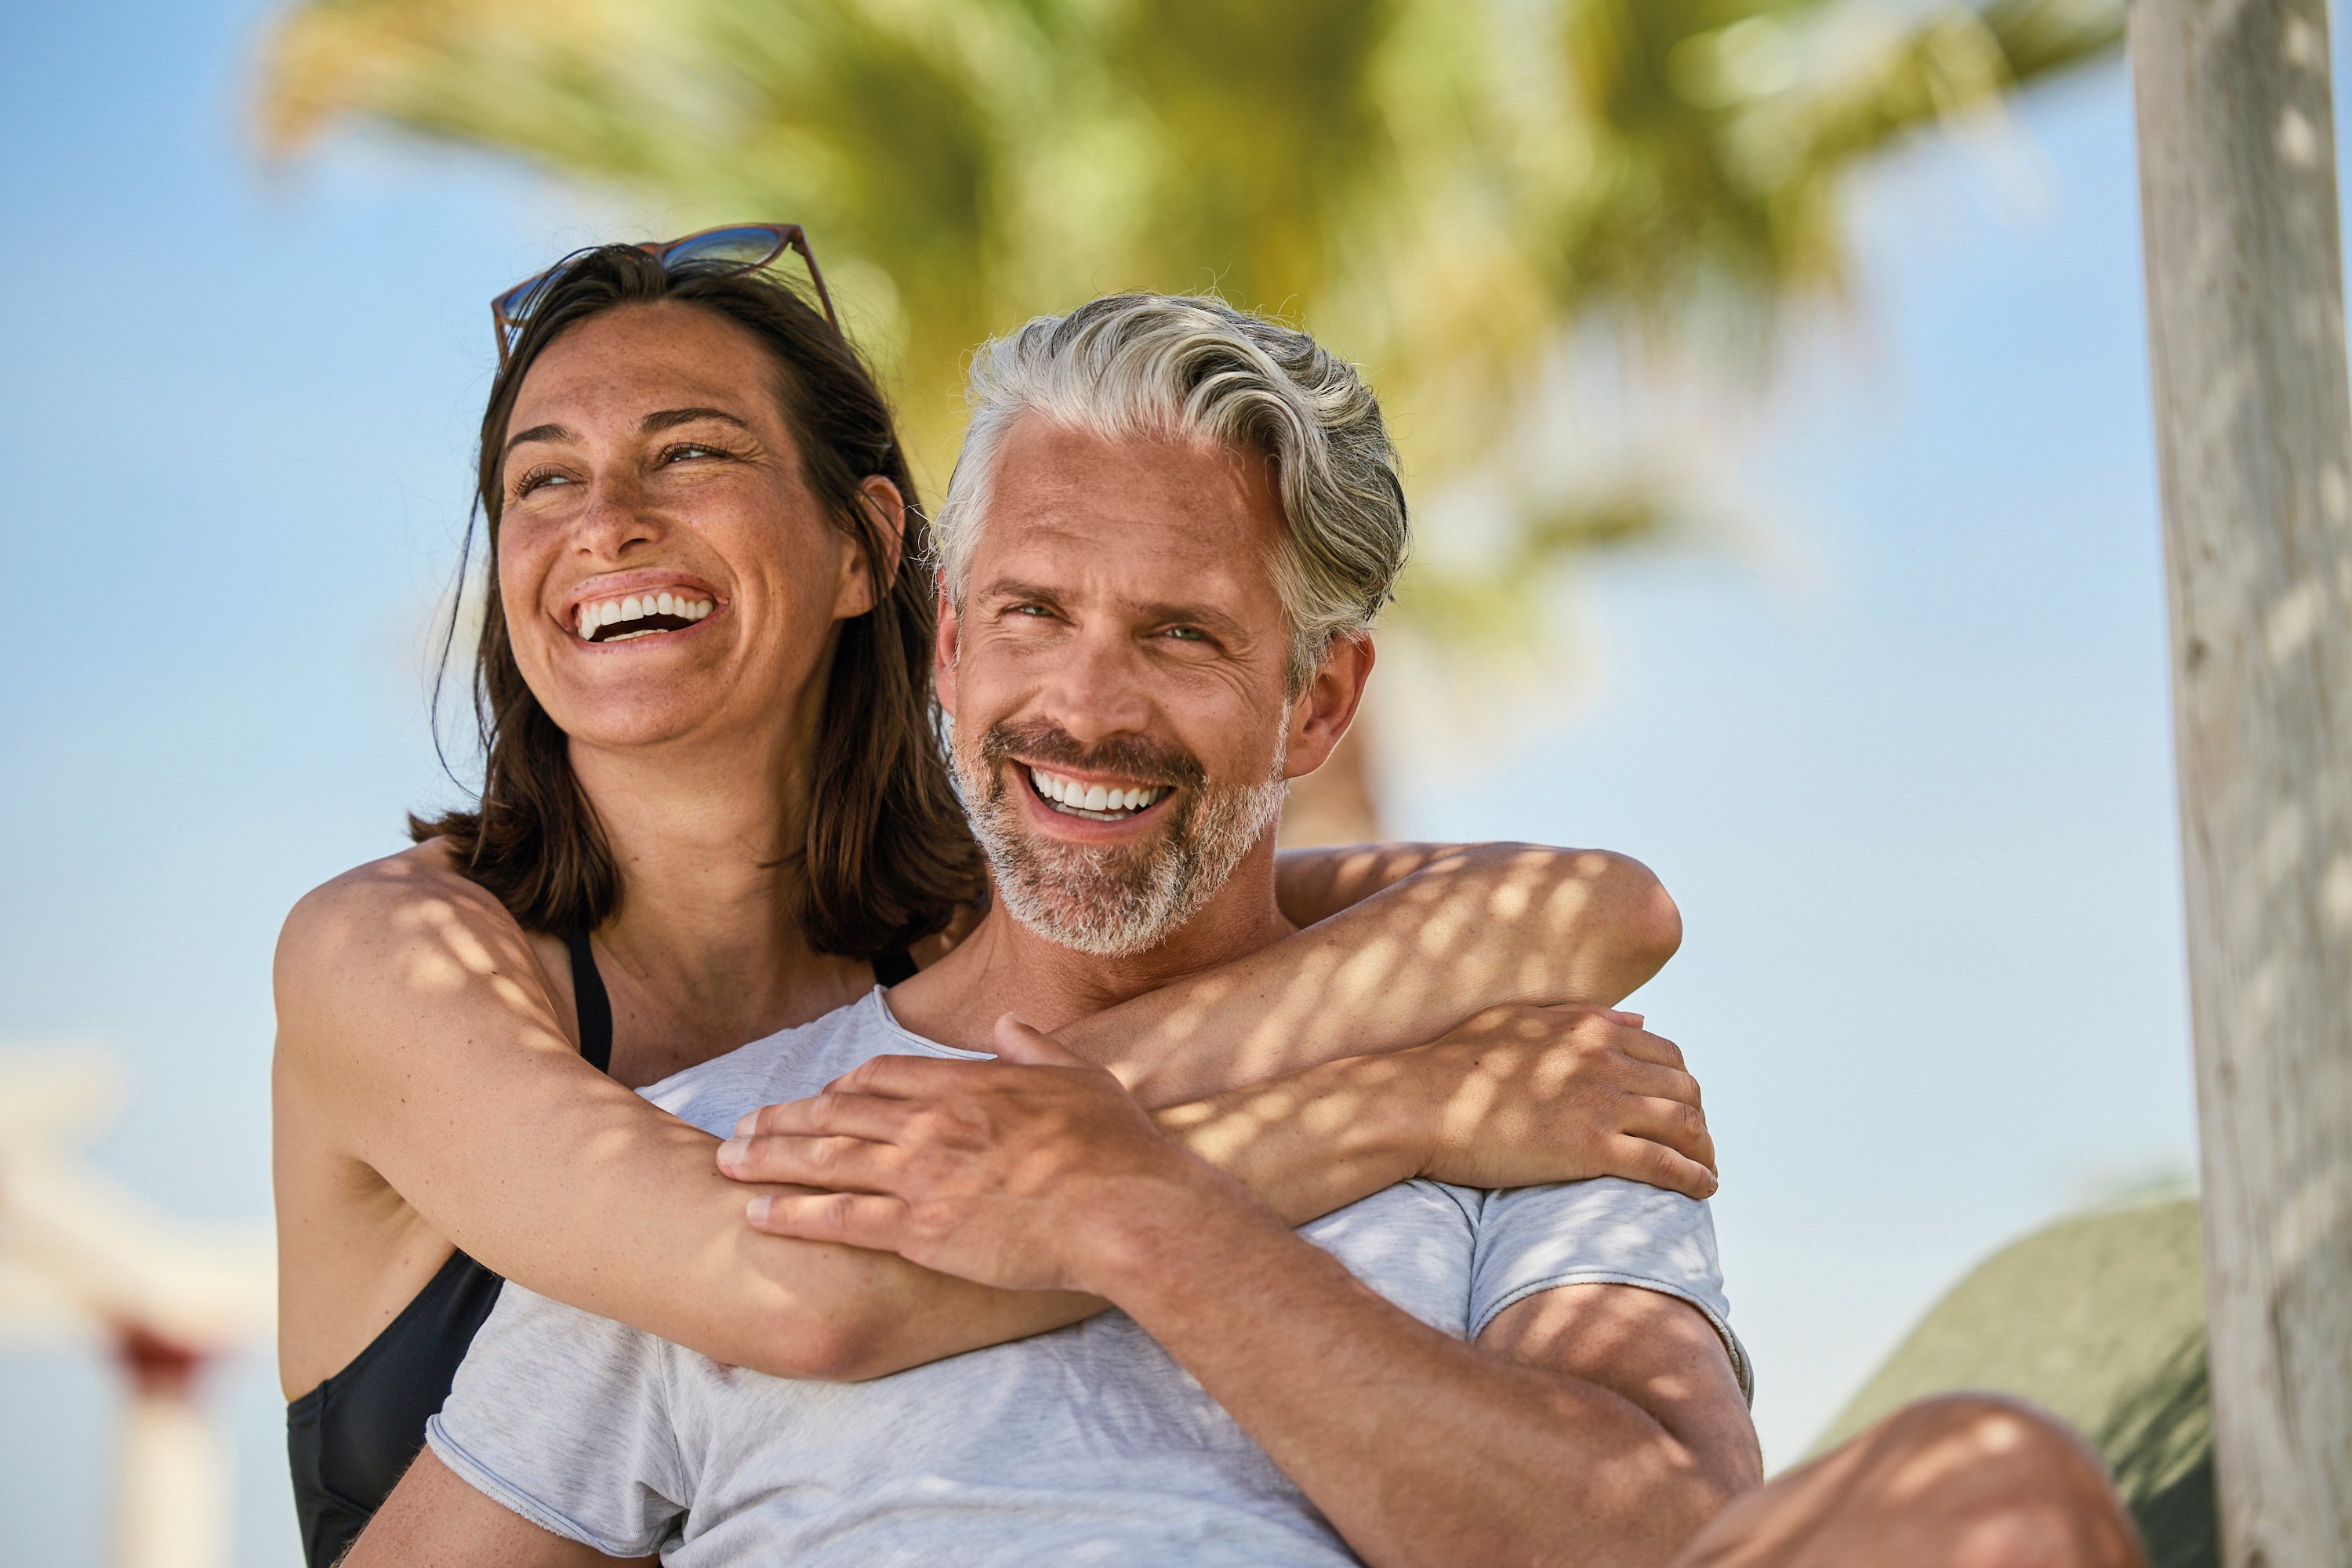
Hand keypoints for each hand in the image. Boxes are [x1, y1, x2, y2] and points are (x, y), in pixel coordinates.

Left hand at [716, 1018, 1252, 1292]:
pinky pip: (837, 1217)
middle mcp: (930, 1122)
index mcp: (966, 1085)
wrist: (1124, 1209)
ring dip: (769, 1160)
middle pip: (837, 1112)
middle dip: (784, 1119)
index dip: (843, 1087)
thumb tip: (1007, 1023)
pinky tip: (755, 1215)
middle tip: (744, 1127)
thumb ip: (1035, 1048)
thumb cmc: (1116, 1149)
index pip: (882, 1077)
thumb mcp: (1081, 1078)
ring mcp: (919, 1174)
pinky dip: (791, 1214)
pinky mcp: (917, 1229)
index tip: (821, 1099)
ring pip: (824, 1159)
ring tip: (728, 1163)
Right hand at [1404, 1004, 1717, 1198]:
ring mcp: (1600, 1104)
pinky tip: (1703, 1191)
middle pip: (1685, 1089)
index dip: (1681, 1084)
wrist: (1416, 1104)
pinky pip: (1664, 1164)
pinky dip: (1694, 1178)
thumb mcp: (1520, 1020)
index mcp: (1590, 1029)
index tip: (1679, 1108)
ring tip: (1706, 1170)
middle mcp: (1604, 1061)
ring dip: (1705, 1150)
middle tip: (1697, 1144)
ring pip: (1685, 1125)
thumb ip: (1583, 1016)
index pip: (1666, 1054)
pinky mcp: (1591, 1149)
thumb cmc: (1454, 1063)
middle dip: (1700, 1118)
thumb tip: (1640, 1019)